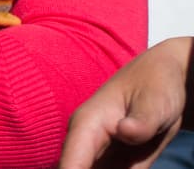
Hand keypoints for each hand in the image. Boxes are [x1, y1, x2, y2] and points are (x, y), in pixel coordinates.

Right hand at [60, 37, 192, 168]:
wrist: (167, 78)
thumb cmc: (158, 84)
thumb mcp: (155, 100)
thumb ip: (141, 119)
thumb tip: (125, 131)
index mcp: (88, 123)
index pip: (71, 162)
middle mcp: (86, 141)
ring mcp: (98, 153)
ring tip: (129, 167)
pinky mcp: (114, 162)